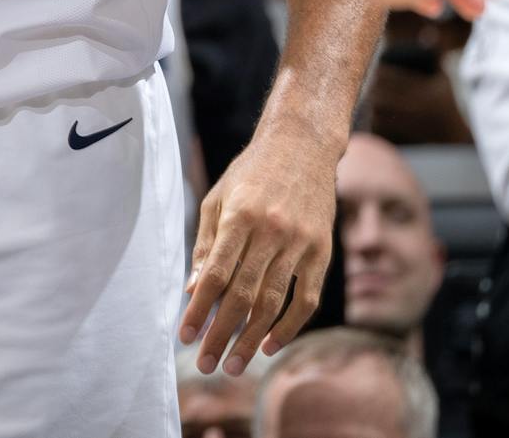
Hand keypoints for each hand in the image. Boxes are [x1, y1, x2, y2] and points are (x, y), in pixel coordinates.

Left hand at [181, 119, 337, 376]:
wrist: (302, 145)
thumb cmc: (251, 172)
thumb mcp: (218, 198)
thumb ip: (206, 245)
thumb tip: (194, 290)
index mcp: (239, 216)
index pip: (217, 275)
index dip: (200, 310)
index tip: (185, 336)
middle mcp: (271, 232)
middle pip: (243, 296)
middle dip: (221, 335)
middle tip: (205, 364)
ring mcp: (301, 243)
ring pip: (274, 303)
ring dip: (251, 339)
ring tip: (233, 364)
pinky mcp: (322, 251)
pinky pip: (306, 299)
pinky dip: (288, 326)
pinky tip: (269, 345)